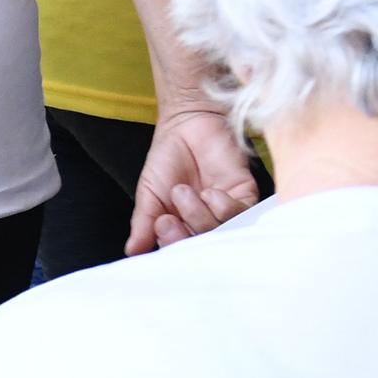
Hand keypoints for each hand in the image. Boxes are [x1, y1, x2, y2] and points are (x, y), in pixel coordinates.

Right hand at [123, 104, 260, 254]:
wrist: (187, 125)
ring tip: (183, 192)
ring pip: (222, 231)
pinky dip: (224, 207)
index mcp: (181, 229)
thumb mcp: (149, 195)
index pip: (180, 250)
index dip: (172, 244)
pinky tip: (210, 192)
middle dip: (184, 235)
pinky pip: (242, 213)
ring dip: (199, 216)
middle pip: (202, 245)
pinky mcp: (245, 194)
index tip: (160, 224)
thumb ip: (143, 223)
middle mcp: (205, 223)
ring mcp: (226, 210)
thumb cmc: (166, 160)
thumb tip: (132, 252)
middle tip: (168, 217)